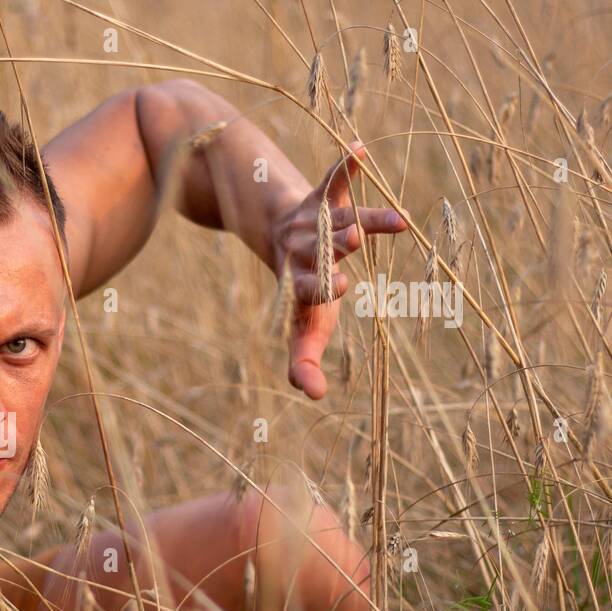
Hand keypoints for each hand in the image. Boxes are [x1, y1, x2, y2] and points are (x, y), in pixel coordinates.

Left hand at [272, 140, 407, 398]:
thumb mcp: (304, 325)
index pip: (306, 288)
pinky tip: (359, 150)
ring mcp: (312, 222)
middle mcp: (301, 251)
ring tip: (398, 222)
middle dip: (335, 246)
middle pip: (321, 248)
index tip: (341, 286)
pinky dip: (346, 167)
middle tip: (352, 241)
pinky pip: (333, 180)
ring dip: (363, 218)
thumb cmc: (302, 291)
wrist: (277, 237)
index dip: (320, 286)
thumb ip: (303, 359)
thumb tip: (313, 395)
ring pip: (338, 218)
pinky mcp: (322, 196)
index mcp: (298, 283)